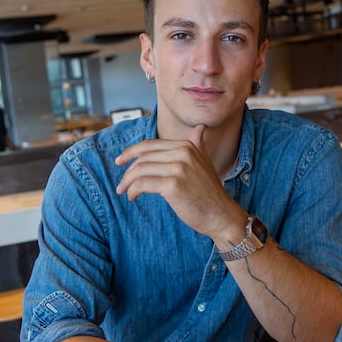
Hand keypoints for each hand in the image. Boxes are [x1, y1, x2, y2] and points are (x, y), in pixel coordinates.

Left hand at [115, 124, 241, 237]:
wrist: (221, 214)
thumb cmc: (209, 192)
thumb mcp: (205, 162)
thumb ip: (198, 144)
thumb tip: (200, 127)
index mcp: (186, 145)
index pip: (150, 145)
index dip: (131, 152)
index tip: (120, 161)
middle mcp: (183, 153)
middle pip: (142, 157)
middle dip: (127, 171)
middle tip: (122, 183)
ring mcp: (178, 168)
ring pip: (140, 170)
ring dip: (127, 182)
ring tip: (124, 191)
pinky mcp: (173, 185)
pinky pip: (143, 184)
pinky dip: (133, 190)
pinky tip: (133, 197)